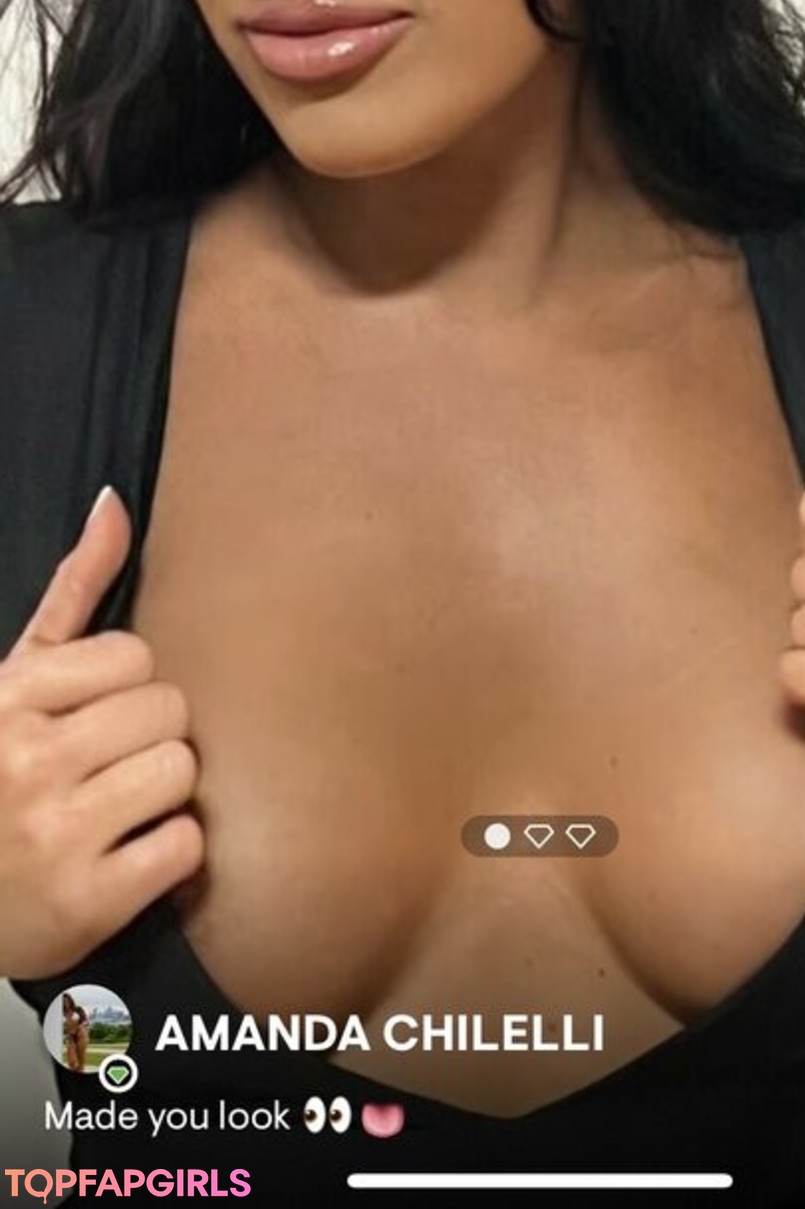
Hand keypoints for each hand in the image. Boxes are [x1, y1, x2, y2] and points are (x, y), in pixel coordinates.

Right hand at [0, 487, 203, 978]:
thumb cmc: (0, 777)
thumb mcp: (18, 680)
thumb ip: (74, 591)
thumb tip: (116, 503)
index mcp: (10, 698)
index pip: (135, 658)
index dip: (125, 691)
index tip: (92, 719)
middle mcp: (27, 761)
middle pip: (166, 713)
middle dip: (148, 740)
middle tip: (107, 769)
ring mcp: (54, 835)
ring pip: (180, 772)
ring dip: (162, 795)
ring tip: (118, 811)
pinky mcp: (85, 904)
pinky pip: (183, 848)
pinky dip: (169, 856)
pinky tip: (128, 857)